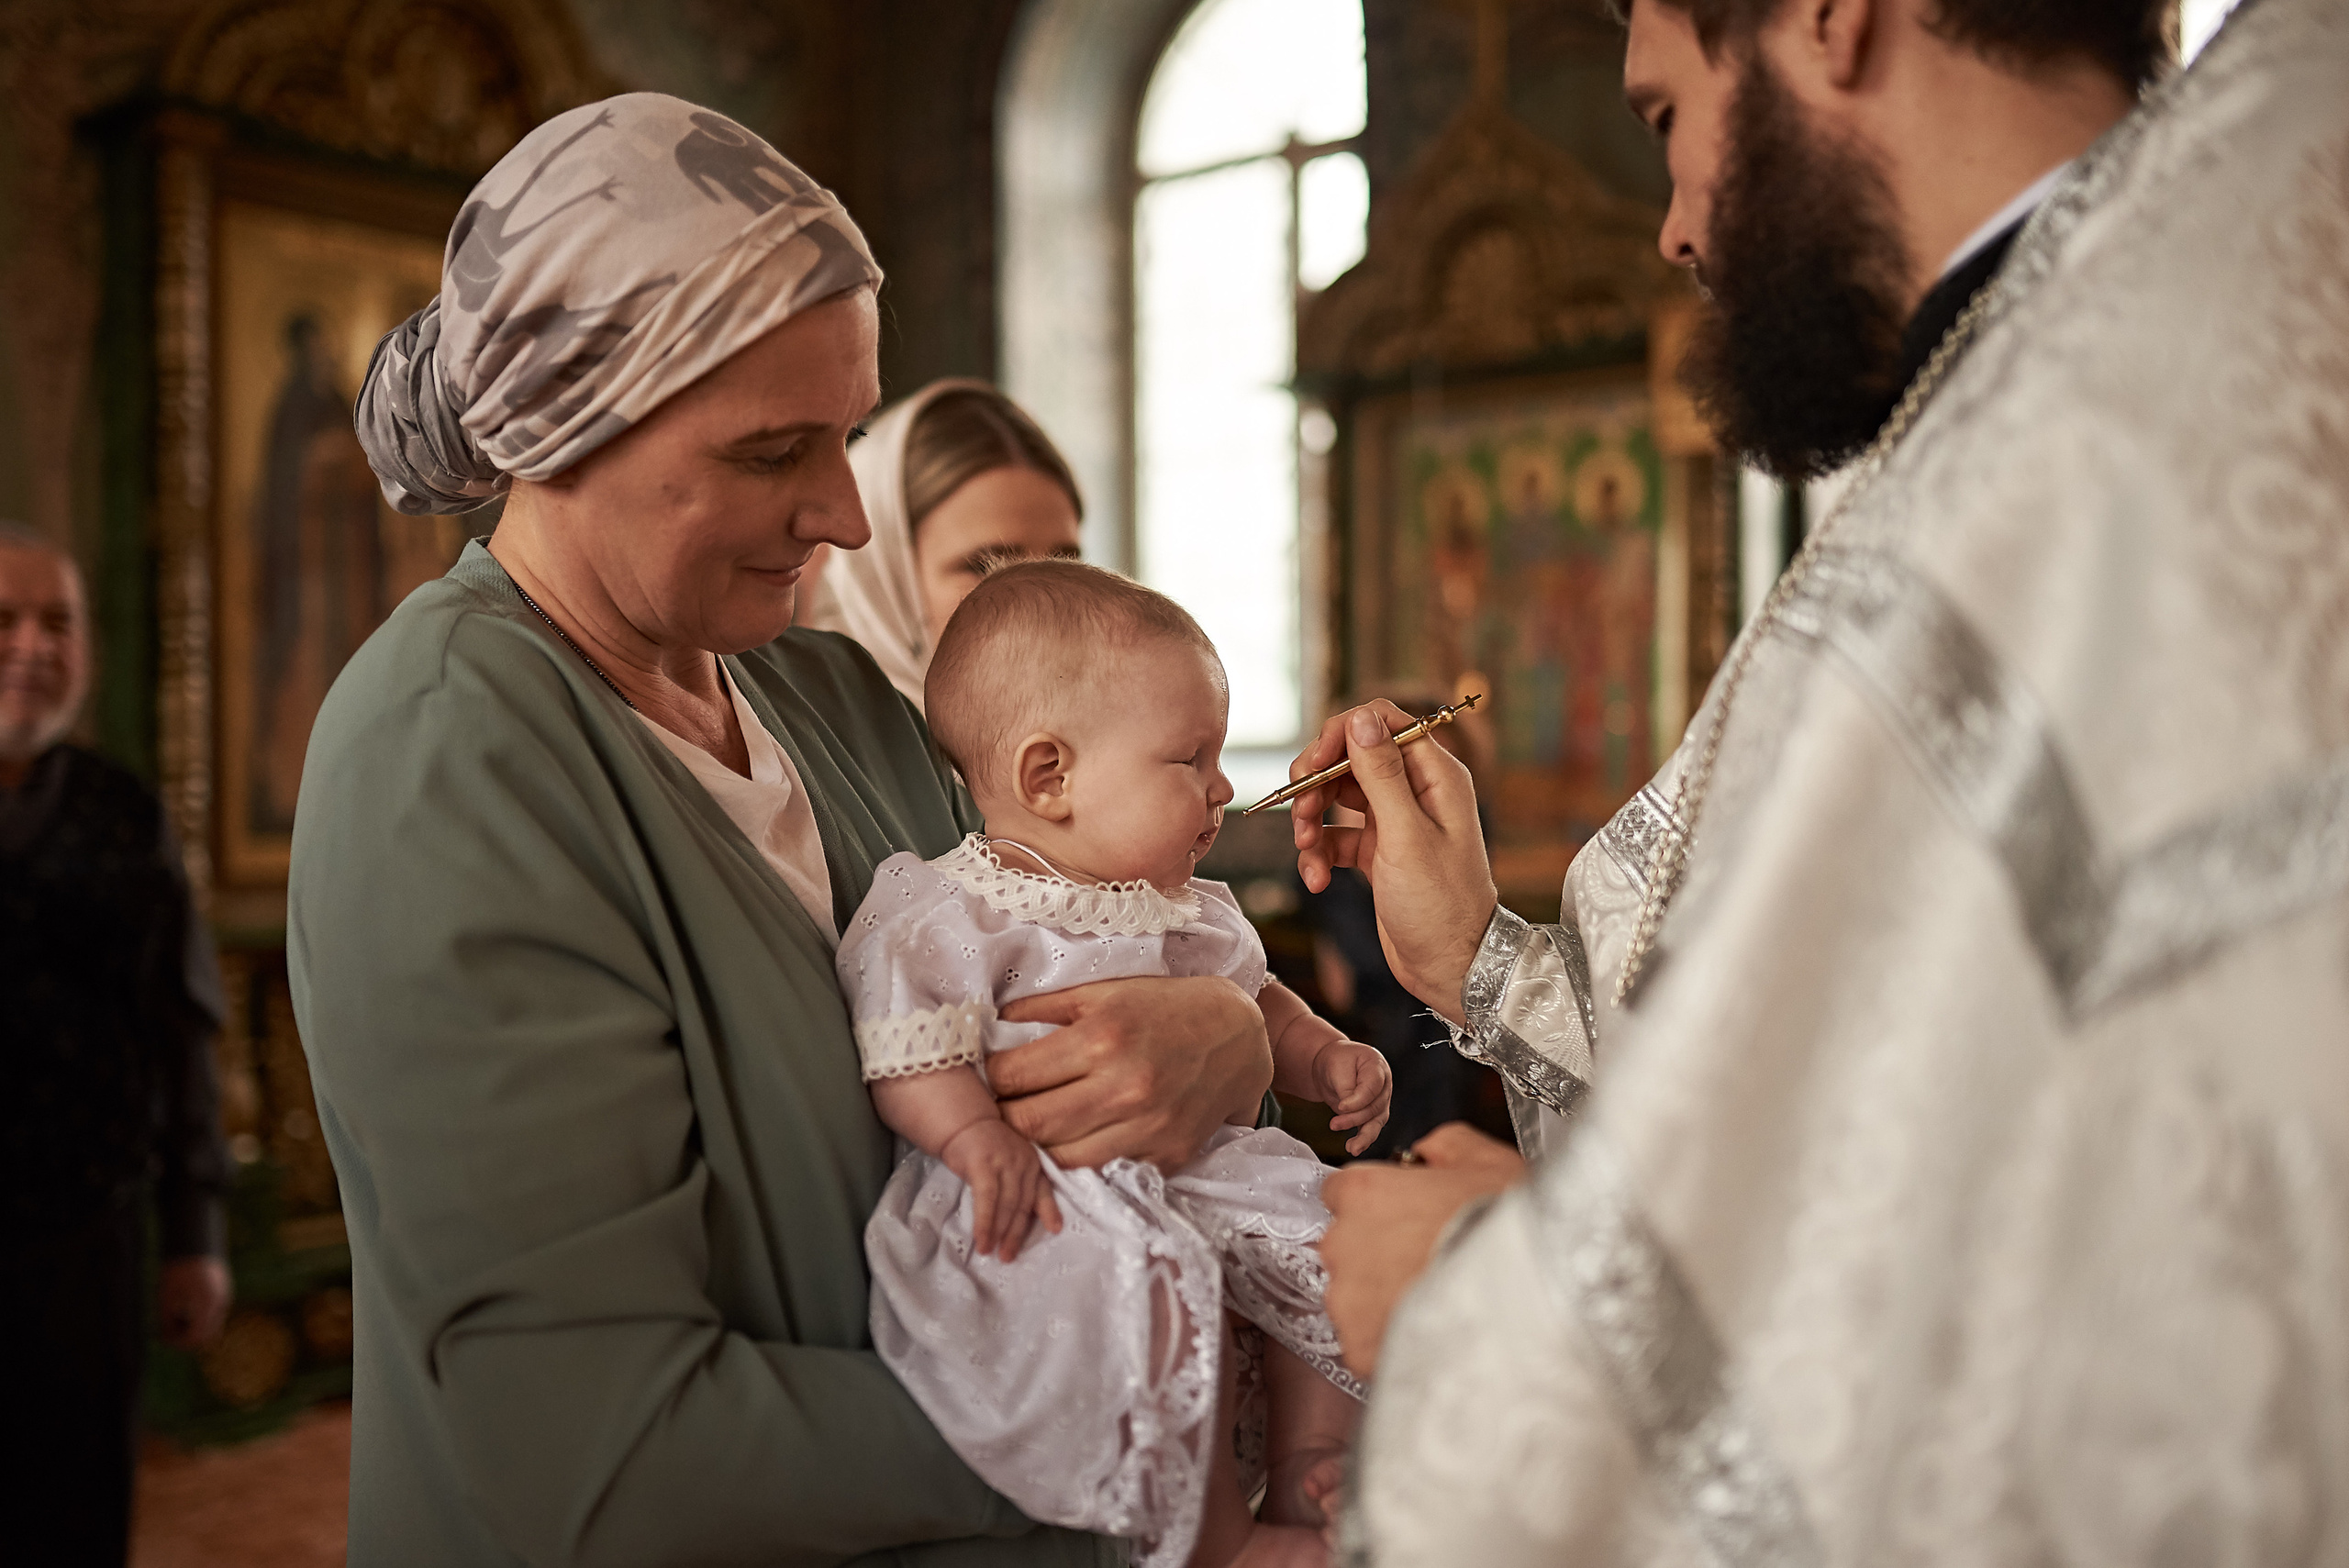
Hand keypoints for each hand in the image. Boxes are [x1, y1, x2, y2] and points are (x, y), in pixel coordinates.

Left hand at [157, 1256, 232, 1349]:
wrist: (194, 1240)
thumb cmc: (177, 1267)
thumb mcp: (166, 1296)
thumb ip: (167, 1320)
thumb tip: (165, 1337)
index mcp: (206, 1304)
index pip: (195, 1337)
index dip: (176, 1342)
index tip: (161, 1336)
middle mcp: (220, 1303)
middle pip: (206, 1336)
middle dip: (185, 1338)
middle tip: (165, 1331)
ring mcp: (225, 1297)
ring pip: (211, 1326)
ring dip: (192, 1329)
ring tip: (172, 1318)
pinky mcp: (224, 1291)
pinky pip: (213, 1314)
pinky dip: (199, 1319)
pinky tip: (182, 1309)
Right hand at [940, 1119, 1062, 1261]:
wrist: (963, 1123)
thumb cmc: (985, 1148)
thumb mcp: (1009, 1162)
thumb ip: (1015, 1184)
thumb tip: (1014, 1219)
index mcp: (1032, 1163)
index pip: (1042, 1191)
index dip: (1049, 1211)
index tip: (1056, 1230)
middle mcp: (1023, 1163)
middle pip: (1022, 1204)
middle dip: (1015, 1234)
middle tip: (1008, 1257)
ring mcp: (1004, 1163)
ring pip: (1005, 1205)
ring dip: (998, 1232)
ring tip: (991, 1252)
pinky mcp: (983, 1165)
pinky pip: (986, 1200)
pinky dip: (984, 1222)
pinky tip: (981, 1238)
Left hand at [993, 976, 1273, 1170]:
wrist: (1239, 1035)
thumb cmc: (1165, 1006)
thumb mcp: (1105, 991)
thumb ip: (1044, 1006)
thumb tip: (992, 1022)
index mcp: (1101, 1038)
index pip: (1014, 1076)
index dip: (990, 1080)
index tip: (988, 1077)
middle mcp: (1124, 1087)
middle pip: (1030, 1125)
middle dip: (1004, 1120)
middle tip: (1000, 1109)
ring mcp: (1148, 1128)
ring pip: (1062, 1160)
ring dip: (1037, 1149)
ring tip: (1032, 1130)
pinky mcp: (1166, 1156)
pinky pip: (1105, 1173)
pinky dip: (1081, 1163)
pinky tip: (1074, 1143)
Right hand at [1288, 703, 1497, 1023]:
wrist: (1453, 968)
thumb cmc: (1442, 906)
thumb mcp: (1406, 836)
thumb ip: (1381, 774)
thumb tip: (1360, 719)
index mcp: (1435, 775)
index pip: (1381, 722)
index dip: (1340, 735)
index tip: (1312, 766)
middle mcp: (1416, 791)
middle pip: (1350, 757)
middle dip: (1317, 782)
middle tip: (1300, 811)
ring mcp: (1395, 821)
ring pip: (1336, 796)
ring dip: (1311, 820)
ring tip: (1306, 850)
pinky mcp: (1378, 851)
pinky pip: (1336, 836)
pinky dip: (1320, 854)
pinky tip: (1318, 880)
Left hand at [1312, 1038, 1392, 1155]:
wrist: (1330, 1065)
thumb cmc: (1335, 1060)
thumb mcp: (1337, 1067)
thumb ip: (1345, 1089)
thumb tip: (1347, 1111)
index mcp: (1377, 1066)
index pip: (1373, 1087)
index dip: (1358, 1100)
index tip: (1342, 1107)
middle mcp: (1384, 1084)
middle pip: (1375, 1107)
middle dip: (1354, 1118)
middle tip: (1334, 1124)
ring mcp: (1381, 1100)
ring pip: (1376, 1122)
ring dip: (1363, 1136)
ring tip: (1351, 1147)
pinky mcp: (1373, 1114)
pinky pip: (1371, 1128)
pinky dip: (1363, 1140)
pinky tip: (1354, 1148)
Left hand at [1317, 1124, 1524, 1376]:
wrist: (1532, 1294)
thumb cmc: (1509, 1225)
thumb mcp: (1486, 1159)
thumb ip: (1442, 1146)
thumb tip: (1429, 1153)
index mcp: (1363, 1191)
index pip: (1340, 1193)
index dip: (1376, 1204)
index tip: (1401, 1217)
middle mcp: (1343, 1244)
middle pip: (1345, 1248)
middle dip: (1378, 1254)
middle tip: (1427, 1262)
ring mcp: (1347, 1301)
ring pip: (1353, 1299)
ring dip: (1381, 1300)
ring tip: (1434, 1303)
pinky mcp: (1360, 1350)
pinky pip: (1366, 1344)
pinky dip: (1391, 1342)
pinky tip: (1431, 1334)